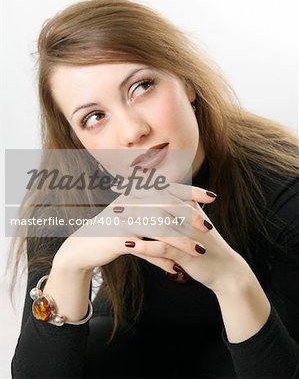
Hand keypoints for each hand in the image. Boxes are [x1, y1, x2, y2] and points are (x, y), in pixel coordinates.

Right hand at [53, 183, 215, 272]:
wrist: (82, 248)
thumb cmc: (112, 233)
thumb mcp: (135, 220)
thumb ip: (156, 217)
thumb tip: (179, 215)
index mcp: (137, 195)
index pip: (168, 188)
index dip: (191, 191)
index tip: (212, 197)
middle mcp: (131, 203)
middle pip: (167, 206)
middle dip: (191, 217)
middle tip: (209, 228)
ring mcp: (124, 220)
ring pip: (159, 228)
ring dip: (182, 242)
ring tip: (199, 252)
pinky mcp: (118, 238)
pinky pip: (146, 249)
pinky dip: (161, 259)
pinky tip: (174, 269)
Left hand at [121, 186, 250, 294]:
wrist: (227, 271)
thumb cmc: (206, 247)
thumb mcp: (194, 225)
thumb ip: (179, 210)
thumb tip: (157, 198)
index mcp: (191, 208)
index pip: (163, 192)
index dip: (141, 189)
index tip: (120, 186)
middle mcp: (191, 217)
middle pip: (159, 204)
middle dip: (135, 202)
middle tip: (113, 201)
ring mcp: (190, 234)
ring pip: (160, 223)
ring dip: (136, 220)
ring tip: (116, 220)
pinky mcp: (189, 253)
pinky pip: (165, 247)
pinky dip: (146, 246)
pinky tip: (130, 247)